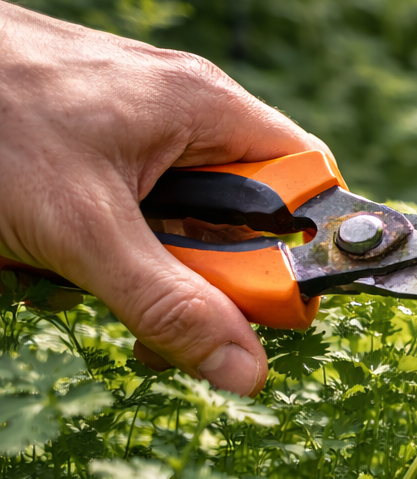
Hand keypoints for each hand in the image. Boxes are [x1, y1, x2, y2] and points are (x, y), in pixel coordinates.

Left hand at [0, 2, 331, 393]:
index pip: (307, 181)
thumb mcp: (84, 228)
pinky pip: (124, 217)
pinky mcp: (89, 147)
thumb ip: (170, 304)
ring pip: (175, 226)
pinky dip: (93, 251)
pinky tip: (48, 259)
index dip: (299, 249)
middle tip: (155, 316)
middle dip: (197, 277)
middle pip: (239, 218)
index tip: (266, 305)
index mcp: (208, 108)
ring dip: (135, 272)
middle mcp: (182, 113)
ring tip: (76, 280)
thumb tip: (247, 370)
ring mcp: (132, 128)